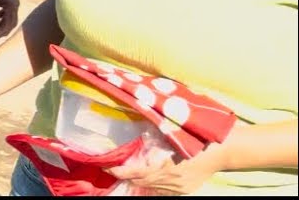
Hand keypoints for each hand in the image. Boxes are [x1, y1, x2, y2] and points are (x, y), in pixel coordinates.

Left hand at [0, 0, 19, 37]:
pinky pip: (8, 12)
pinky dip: (2, 17)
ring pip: (10, 17)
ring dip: (2, 23)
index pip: (9, 22)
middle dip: (4, 29)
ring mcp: (14, 3)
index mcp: (12, 5)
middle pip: (11, 21)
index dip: (3, 30)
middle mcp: (15, 5)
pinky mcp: (10, 1)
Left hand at [108, 142, 226, 195]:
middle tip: (113, 170)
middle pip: (142, 182)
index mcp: (166, 166)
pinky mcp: (185, 190)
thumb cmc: (194, 138)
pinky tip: (149, 178)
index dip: (120, 172)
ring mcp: (179, 187)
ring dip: (140, 181)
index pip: (136, 173)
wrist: (220, 151)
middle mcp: (171, 180)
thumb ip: (151, 142)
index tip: (107, 168)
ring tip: (128, 173)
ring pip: (152, 187)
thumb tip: (132, 137)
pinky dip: (154, 184)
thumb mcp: (170, 137)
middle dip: (127, 177)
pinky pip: (164, 190)